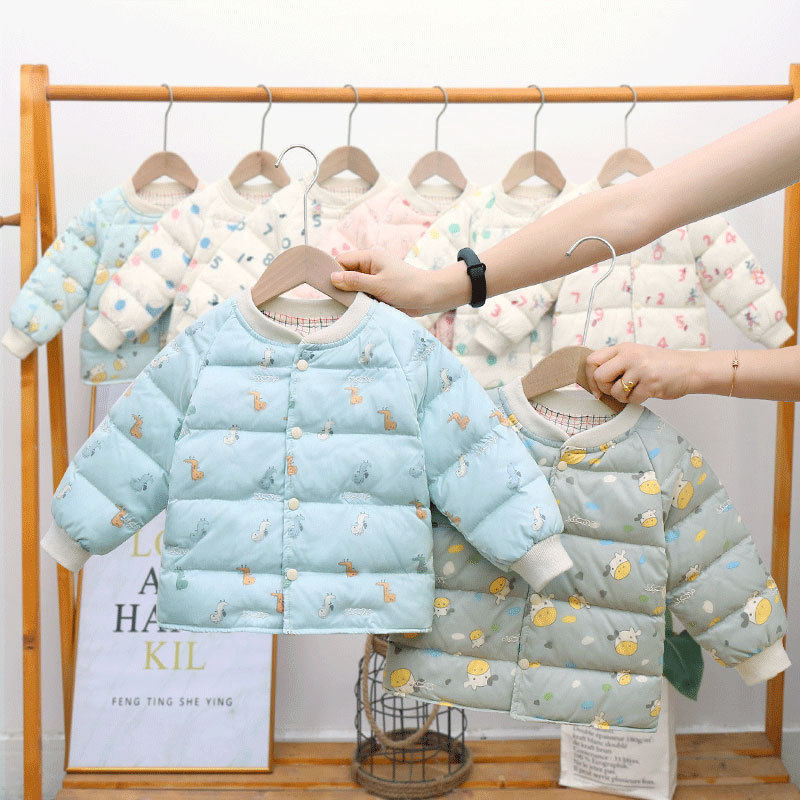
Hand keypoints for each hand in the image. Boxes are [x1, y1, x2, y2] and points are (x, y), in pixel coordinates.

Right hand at [331, 247, 468, 315]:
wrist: (429, 297)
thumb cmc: (407, 287)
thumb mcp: (378, 285)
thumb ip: (354, 282)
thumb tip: (333, 278)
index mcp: (369, 257)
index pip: (341, 260)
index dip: (333, 272)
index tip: (328, 288)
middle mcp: (369, 266)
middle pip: (345, 273)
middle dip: (342, 286)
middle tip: (339, 300)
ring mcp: (373, 278)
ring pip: (352, 286)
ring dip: (351, 296)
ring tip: (350, 306)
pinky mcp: (377, 290)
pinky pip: (361, 294)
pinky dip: (359, 301)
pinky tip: (358, 309)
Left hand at [585, 342, 697, 403]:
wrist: (690, 369)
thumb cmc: (661, 365)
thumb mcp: (635, 356)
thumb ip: (615, 363)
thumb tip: (593, 380)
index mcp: (623, 348)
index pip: (592, 360)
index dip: (589, 376)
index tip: (596, 387)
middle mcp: (630, 356)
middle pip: (599, 376)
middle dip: (605, 388)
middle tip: (617, 390)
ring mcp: (641, 369)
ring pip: (615, 391)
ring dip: (623, 396)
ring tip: (636, 389)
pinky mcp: (651, 383)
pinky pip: (631, 399)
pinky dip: (636, 400)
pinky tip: (646, 392)